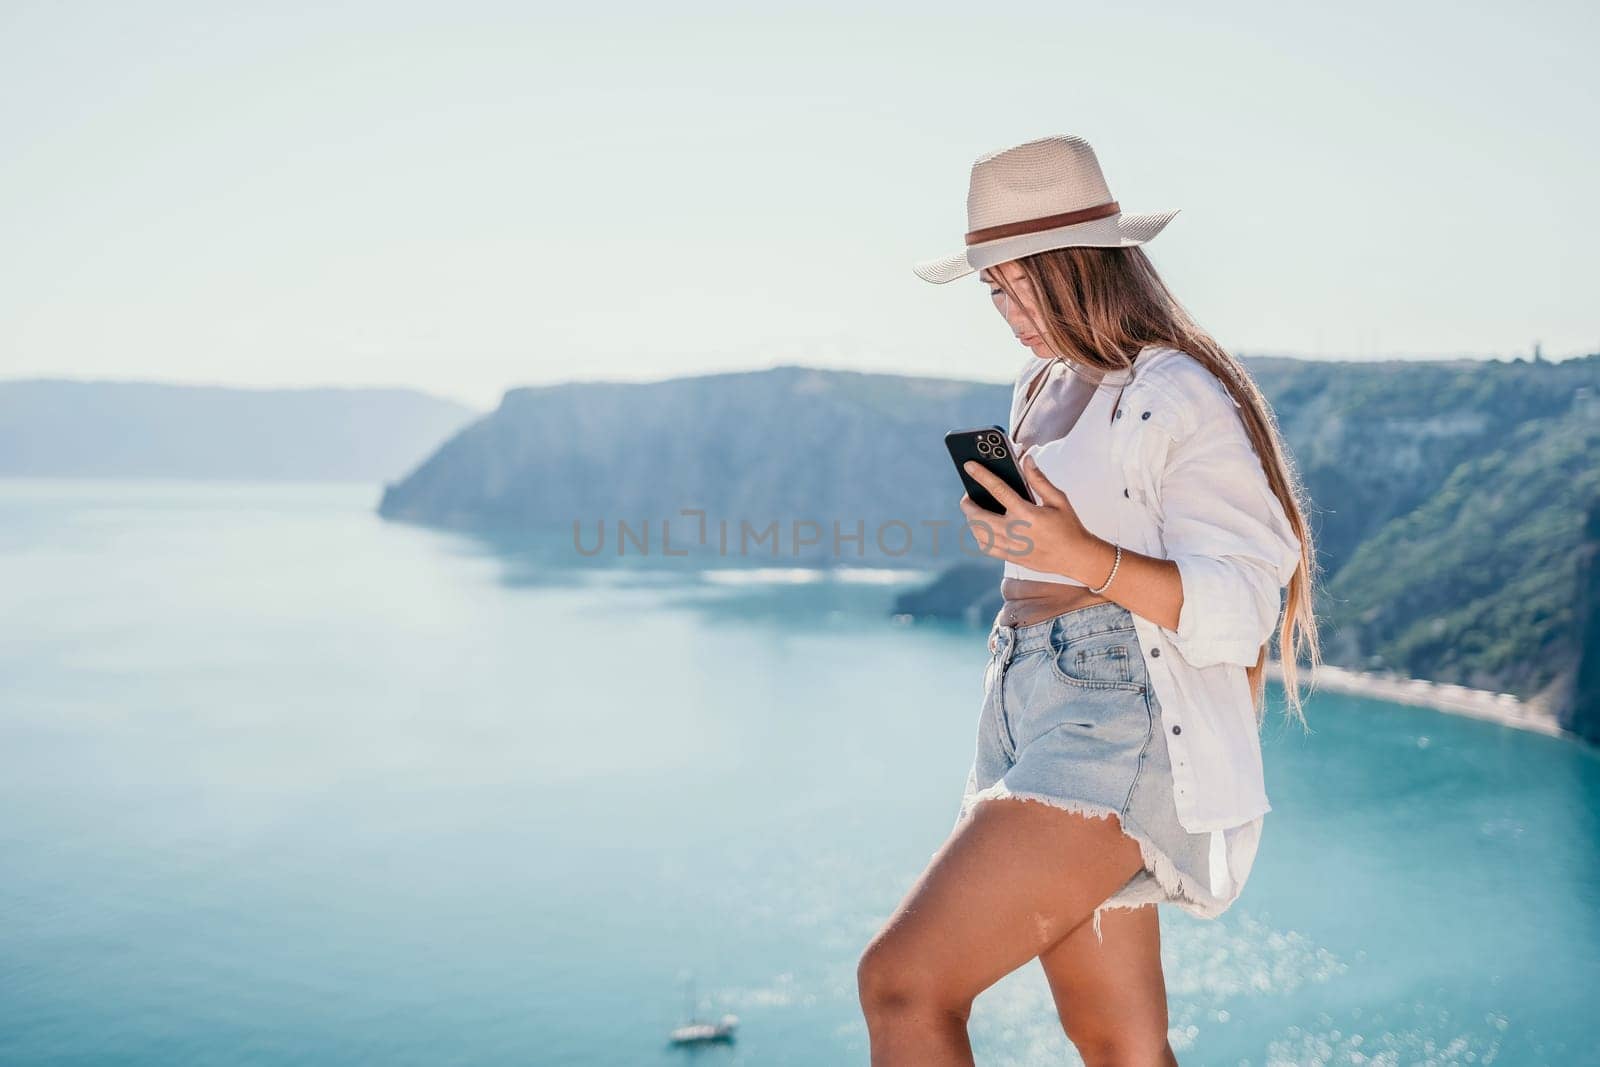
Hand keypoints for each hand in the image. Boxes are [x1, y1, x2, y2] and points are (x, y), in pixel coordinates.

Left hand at [958, 454, 1094, 576]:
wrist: (1077, 557)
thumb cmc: (1069, 527)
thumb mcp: (1058, 499)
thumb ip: (1039, 479)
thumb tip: (1027, 460)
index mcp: (1027, 513)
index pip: (998, 490)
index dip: (981, 475)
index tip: (969, 466)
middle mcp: (1015, 531)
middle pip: (978, 516)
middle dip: (968, 503)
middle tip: (968, 495)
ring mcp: (1011, 546)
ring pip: (978, 533)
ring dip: (971, 520)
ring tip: (975, 511)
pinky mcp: (1011, 557)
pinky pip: (986, 548)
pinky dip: (979, 537)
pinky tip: (982, 529)